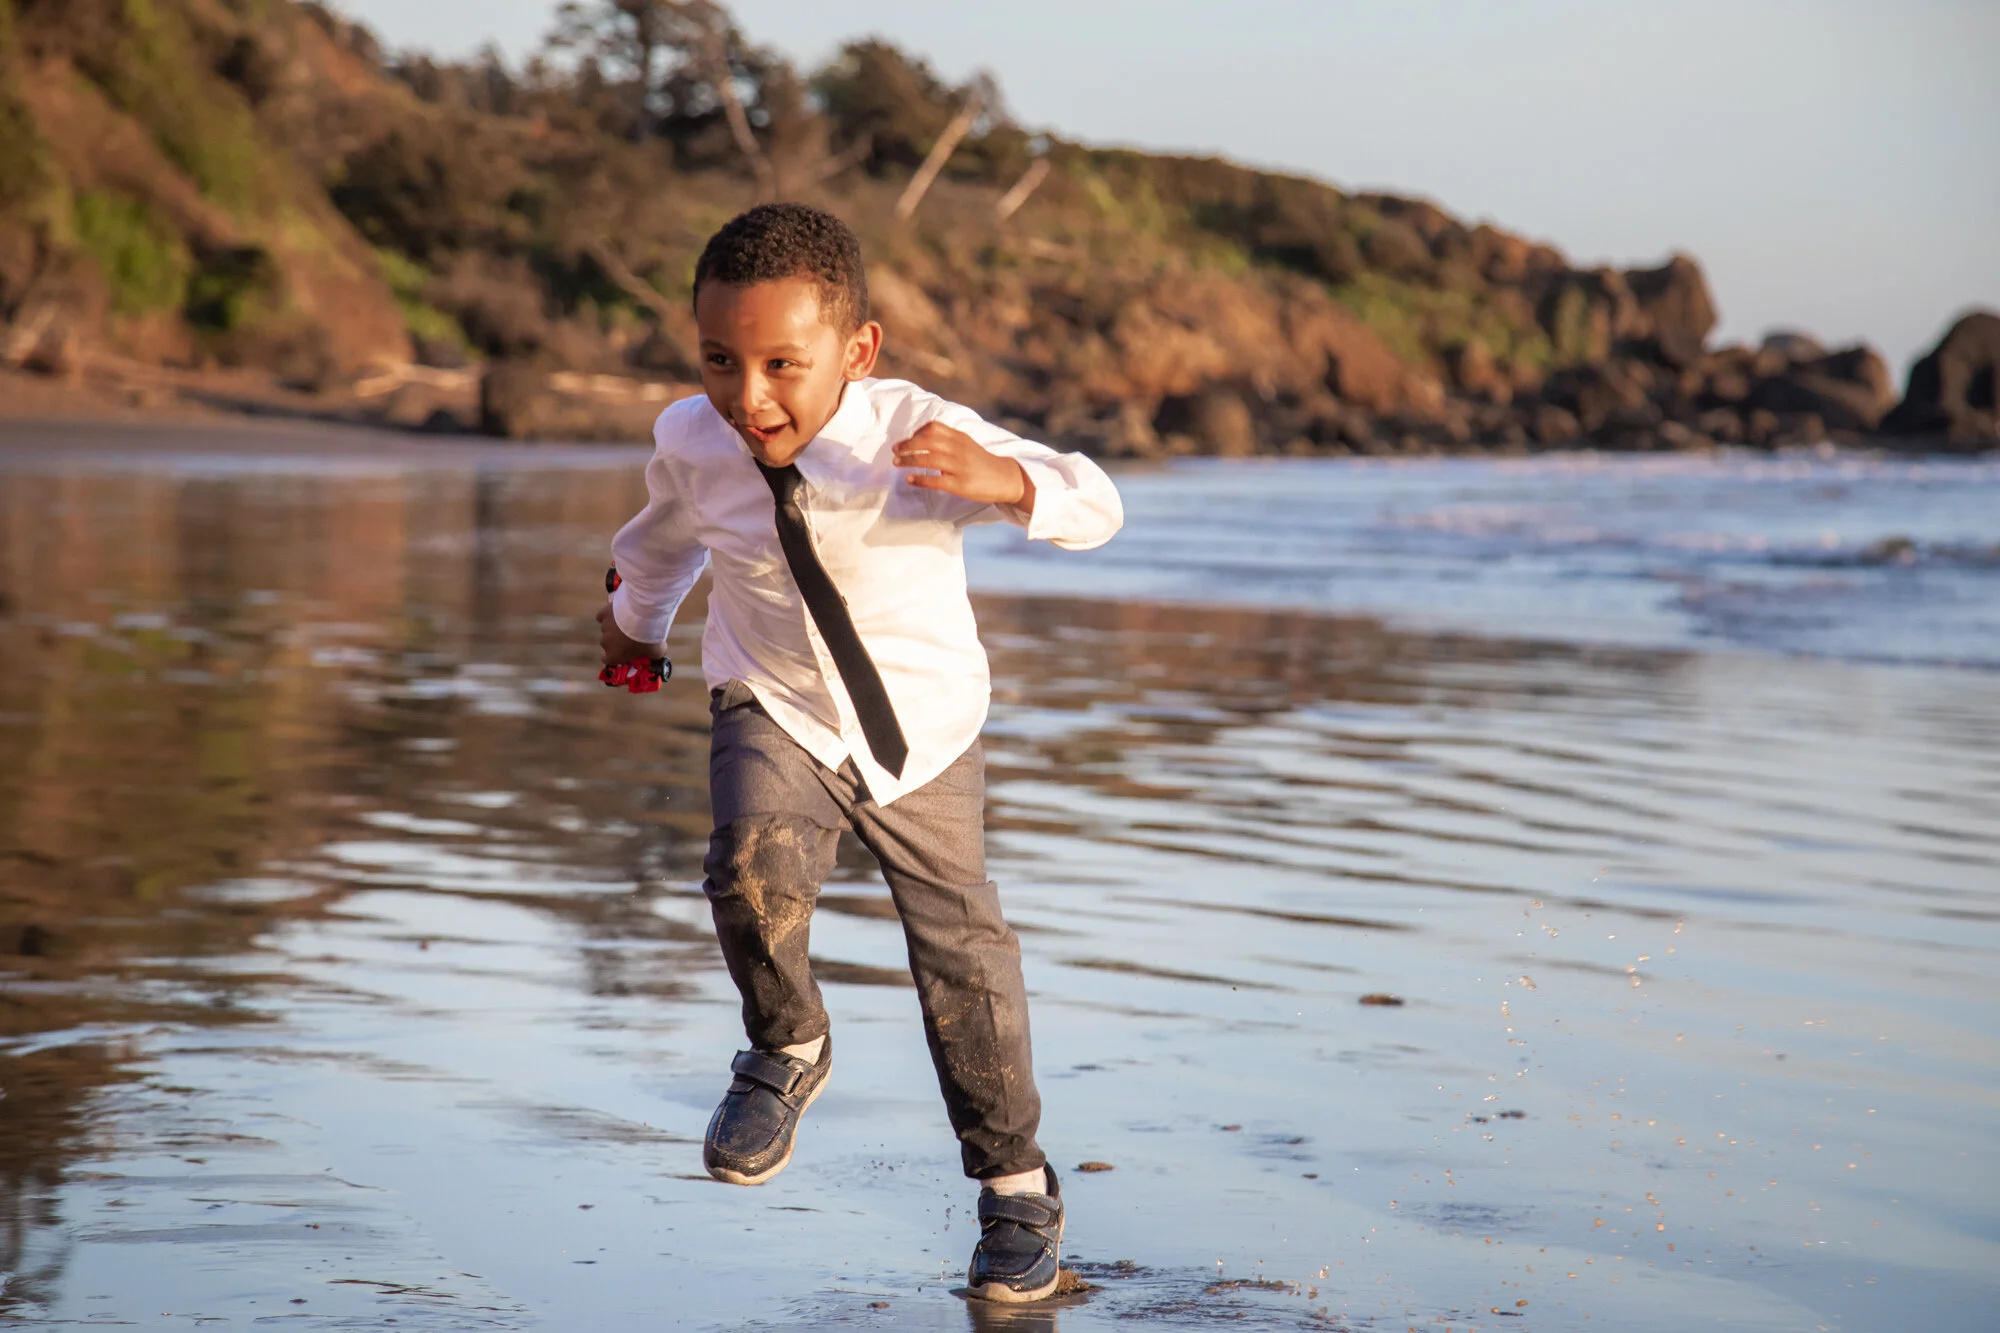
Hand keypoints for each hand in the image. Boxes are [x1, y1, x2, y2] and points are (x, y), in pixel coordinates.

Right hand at [596, 600, 660, 665]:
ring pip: (607, 629)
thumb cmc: (649, 637)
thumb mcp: (656, 652)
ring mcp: (603, 628)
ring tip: (628, 622)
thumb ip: (653, 656)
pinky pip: (603, 616)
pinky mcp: (604, 613)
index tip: (624, 653)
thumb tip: (655, 657)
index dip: (616, 656)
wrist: (644, 614)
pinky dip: (609, 615)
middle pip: (608, 644)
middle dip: (617, 641)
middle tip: (631, 636)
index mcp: (614, 656)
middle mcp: (605, 643)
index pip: (608, 660)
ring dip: (615, 627)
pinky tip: (618, 613)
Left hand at [892, 421, 1034, 513]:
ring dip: (909, 460)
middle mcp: (959, 449)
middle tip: (894, 451)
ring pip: (929, 459)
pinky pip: (937, 480)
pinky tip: (910, 479)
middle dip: (907, 445)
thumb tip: (922, 439)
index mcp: (960, 438)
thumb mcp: (967, 444)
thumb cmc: (981, 462)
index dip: (916, 433)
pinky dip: (920, 479)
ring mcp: (960, 467)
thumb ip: (948, 439)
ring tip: (897, 463)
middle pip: (927, 442)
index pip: (934, 427)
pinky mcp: (961, 485)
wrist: (1005, 478)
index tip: (906, 440)